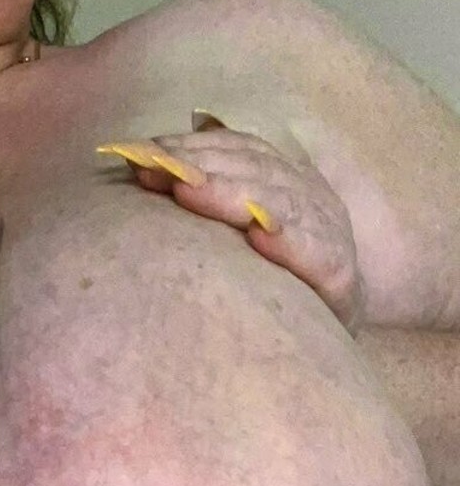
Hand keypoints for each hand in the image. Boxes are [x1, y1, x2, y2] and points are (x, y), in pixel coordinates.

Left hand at [98, 115, 363, 329]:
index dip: (193, 147)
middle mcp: (311, 198)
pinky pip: (317, 254)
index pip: (240, 151)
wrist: (333, 338)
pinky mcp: (341, 275)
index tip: (144, 151)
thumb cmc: (275, 281)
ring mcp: (329, 232)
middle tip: (157, 168)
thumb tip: (157, 149)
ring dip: (232, 194)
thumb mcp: (242, 231)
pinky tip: (260, 235)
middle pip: (255, 171)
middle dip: (201, 166)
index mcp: (287, 180)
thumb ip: (211, 192)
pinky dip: (289, 241)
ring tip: (188, 190)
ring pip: (281, 203)